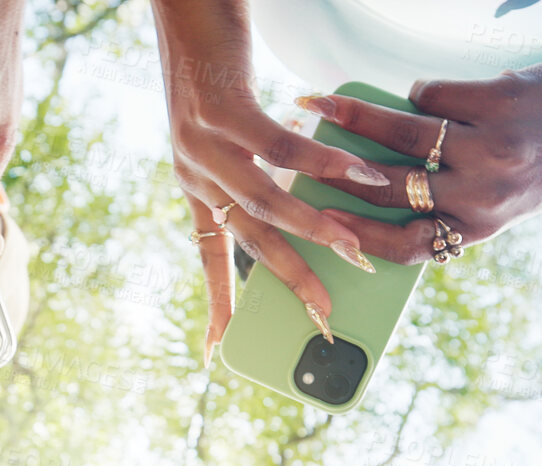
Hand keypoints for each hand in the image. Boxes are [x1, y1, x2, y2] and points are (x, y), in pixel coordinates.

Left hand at [150, 0, 388, 363]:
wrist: (187, 1)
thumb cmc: (219, 56)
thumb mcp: (236, 123)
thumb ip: (265, 165)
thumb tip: (319, 198)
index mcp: (195, 179)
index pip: (210, 254)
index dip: (214, 304)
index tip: (214, 353)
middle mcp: (192, 168)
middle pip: (246, 240)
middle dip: (287, 283)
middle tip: (321, 320)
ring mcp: (201, 141)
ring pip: (264, 201)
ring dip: (313, 230)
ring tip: (352, 253)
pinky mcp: (221, 107)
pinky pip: (278, 148)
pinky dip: (320, 164)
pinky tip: (354, 173)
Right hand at [301, 52, 541, 265]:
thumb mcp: (505, 197)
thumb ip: (452, 199)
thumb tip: (371, 186)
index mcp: (481, 227)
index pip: (405, 246)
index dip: (354, 237)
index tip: (316, 223)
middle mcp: (485, 196)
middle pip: (388, 187)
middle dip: (334, 169)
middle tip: (298, 153)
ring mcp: (492, 149)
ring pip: (401, 135)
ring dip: (354, 118)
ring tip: (320, 105)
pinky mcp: (499, 104)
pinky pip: (433, 96)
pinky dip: (421, 93)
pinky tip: (423, 95)